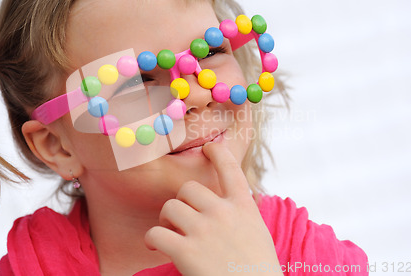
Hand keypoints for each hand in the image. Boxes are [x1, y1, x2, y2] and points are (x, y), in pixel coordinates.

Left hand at [144, 142, 282, 275]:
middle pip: (188, 188)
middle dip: (182, 202)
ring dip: (166, 220)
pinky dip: (152, 240)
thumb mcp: (257, 233)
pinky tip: (157, 248)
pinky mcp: (186, 251)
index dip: (217, 153)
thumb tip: (225, 204)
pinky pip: (156, 233)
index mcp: (244, 207)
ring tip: (170, 234)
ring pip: (170, 207)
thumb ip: (240, 214)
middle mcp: (223, 212)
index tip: (209, 148)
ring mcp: (204, 230)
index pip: (230, 168)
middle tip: (181, 220)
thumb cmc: (258, 271)